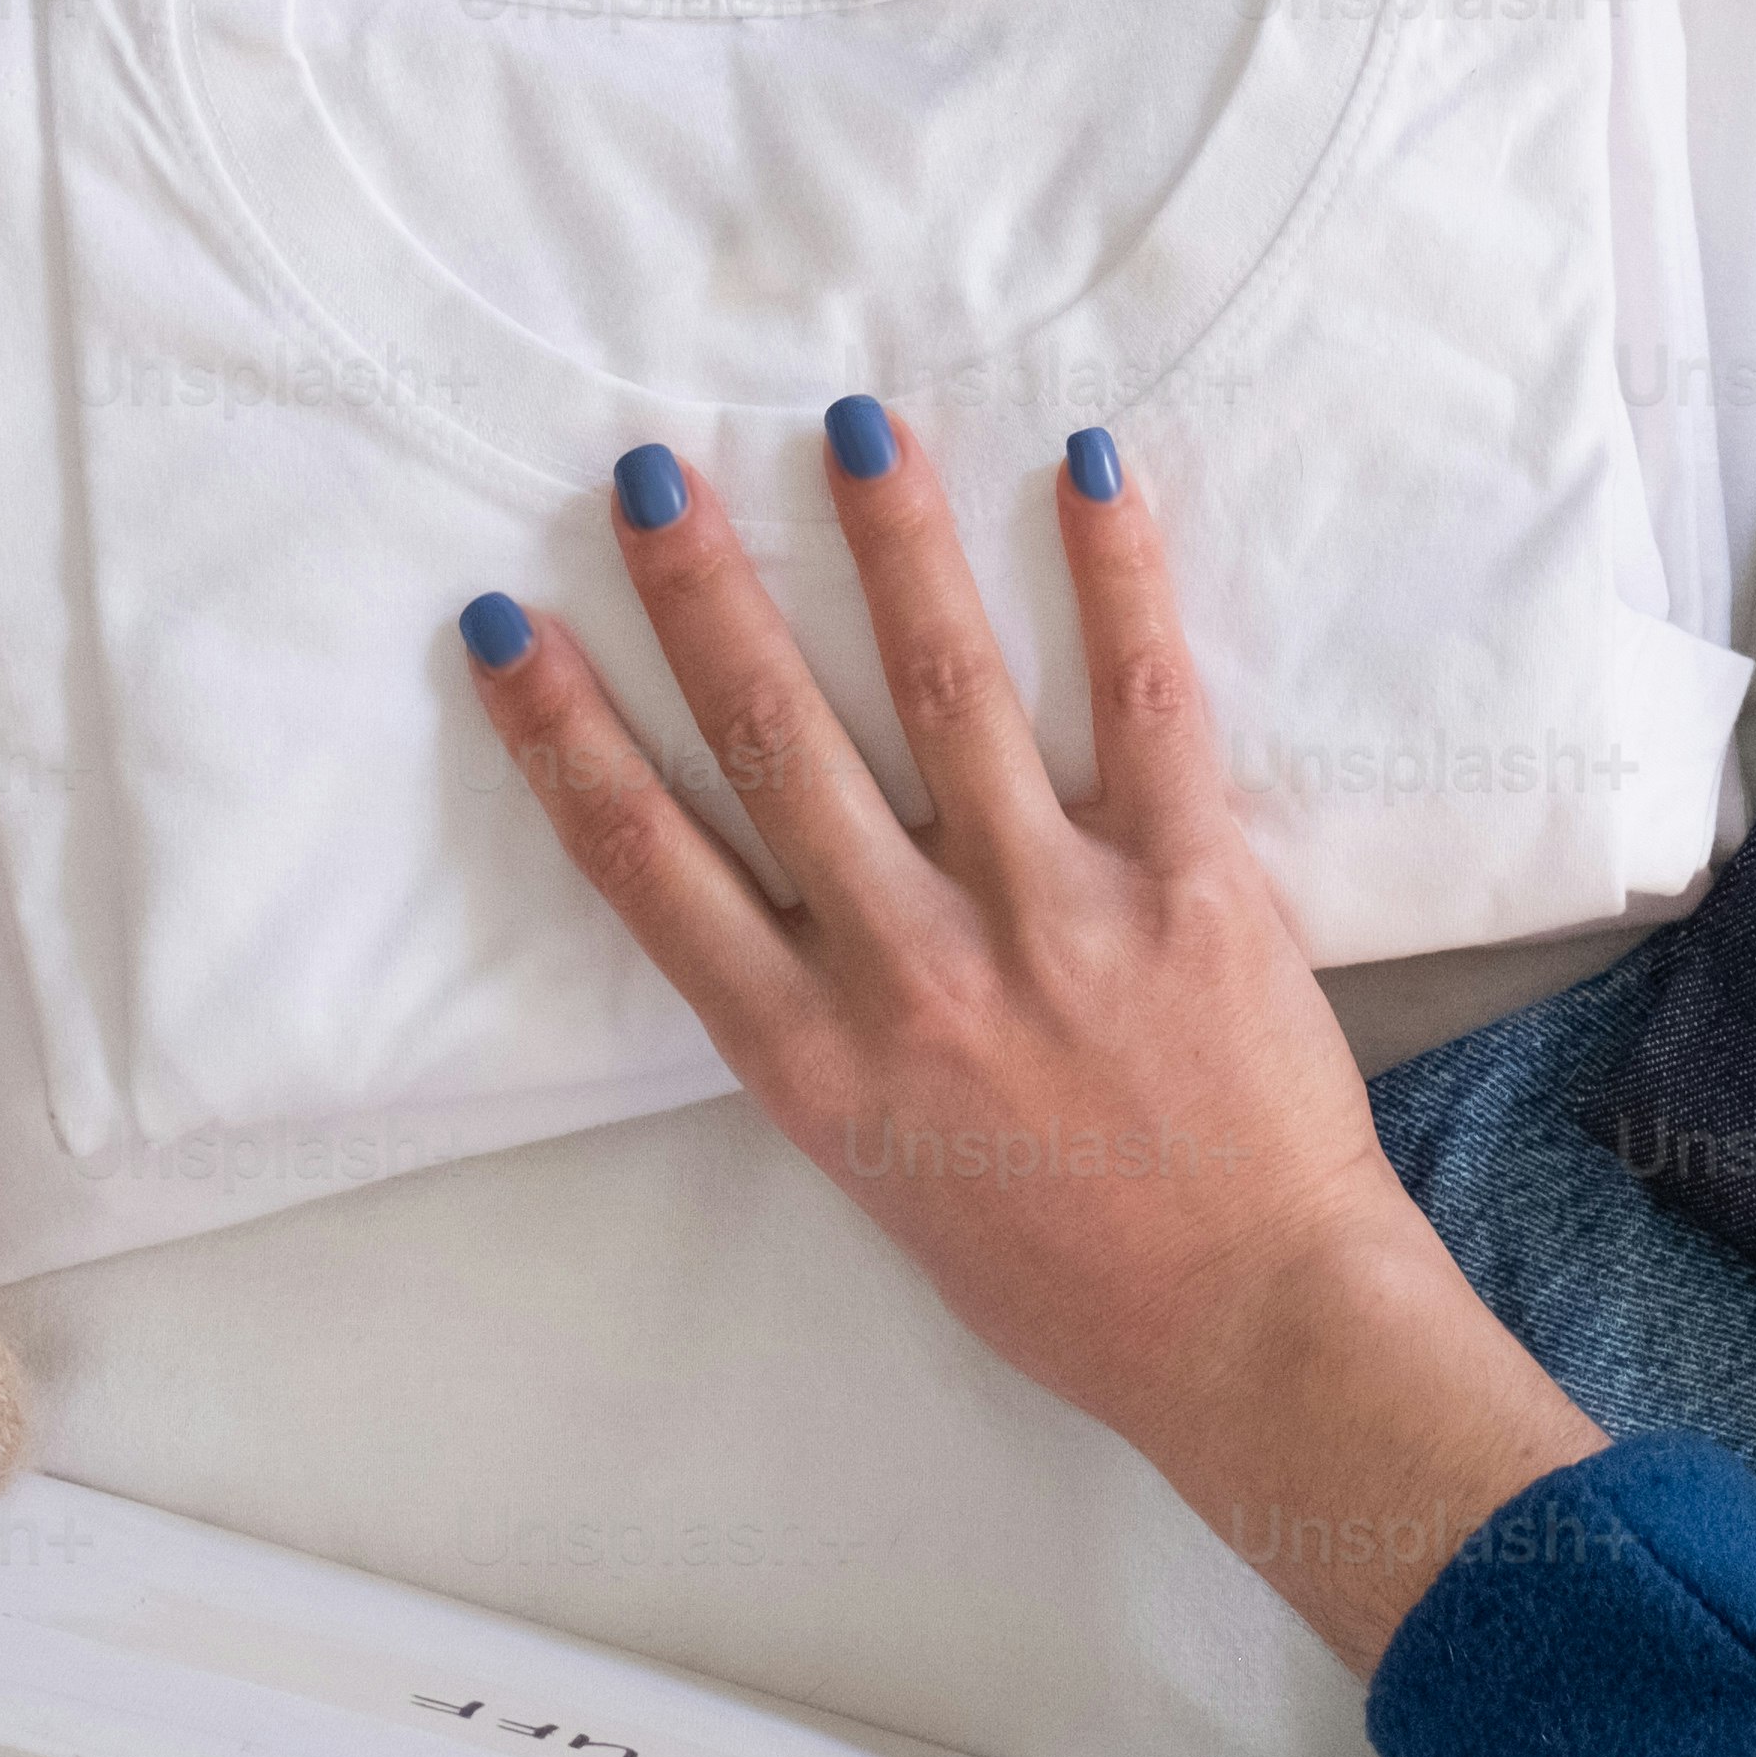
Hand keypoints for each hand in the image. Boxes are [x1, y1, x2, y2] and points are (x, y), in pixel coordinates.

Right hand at [458, 406, 1600, 1667]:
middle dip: (702, 590)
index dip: (562, 733)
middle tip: (653, 468)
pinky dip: (1114, 571)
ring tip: (851, 419)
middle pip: (774, 741)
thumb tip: (775, 893)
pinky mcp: (1187, 883)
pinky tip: (1086, 465)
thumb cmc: (1061, 1273)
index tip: (505, 622)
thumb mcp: (878, 1168)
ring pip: (944, 686)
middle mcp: (908, 971)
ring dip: (890, 538)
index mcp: (812, 1057)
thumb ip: (822, 1030)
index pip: (648, 864)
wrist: (1250, 1337)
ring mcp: (1050, 915)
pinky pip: (1144, 696)